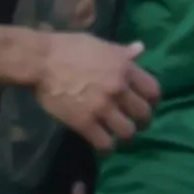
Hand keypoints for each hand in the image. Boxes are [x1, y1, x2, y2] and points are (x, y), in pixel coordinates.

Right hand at [32, 35, 155, 149]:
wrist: (39, 62)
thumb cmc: (67, 48)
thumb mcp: (99, 44)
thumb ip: (121, 52)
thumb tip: (140, 49)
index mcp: (124, 68)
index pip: (153, 90)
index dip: (153, 101)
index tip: (147, 105)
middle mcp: (118, 88)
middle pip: (144, 114)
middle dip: (142, 122)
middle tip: (135, 124)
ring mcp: (102, 107)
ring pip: (127, 132)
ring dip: (126, 137)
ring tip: (118, 137)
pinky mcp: (84, 123)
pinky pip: (104, 144)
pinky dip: (106, 149)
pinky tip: (103, 146)